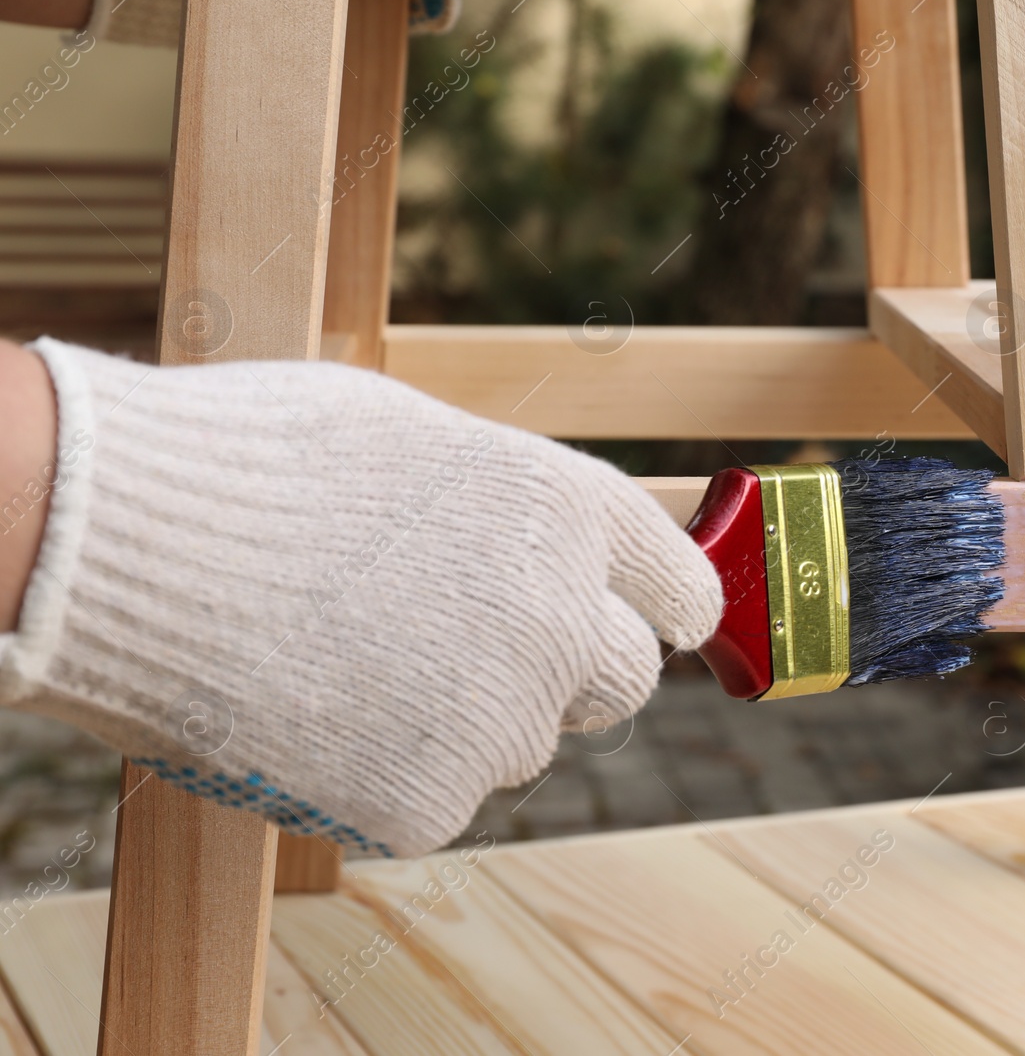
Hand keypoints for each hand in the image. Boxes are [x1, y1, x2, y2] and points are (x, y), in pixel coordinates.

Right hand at [0, 339, 721, 855]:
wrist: (126, 544)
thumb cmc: (256, 462)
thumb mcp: (419, 441)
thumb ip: (508, 506)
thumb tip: (544, 541)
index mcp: (567, 512)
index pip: (682, 586)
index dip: (670, 608)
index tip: (664, 625)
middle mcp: (560, 618)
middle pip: (622, 679)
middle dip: (569, 670)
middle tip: (481, 652)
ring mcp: (498, 718)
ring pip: (521, 740)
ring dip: (468, 716)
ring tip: (356, 662)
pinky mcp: (426, 800)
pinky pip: (437, 795)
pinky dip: (392, 770)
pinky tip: (318, 714)